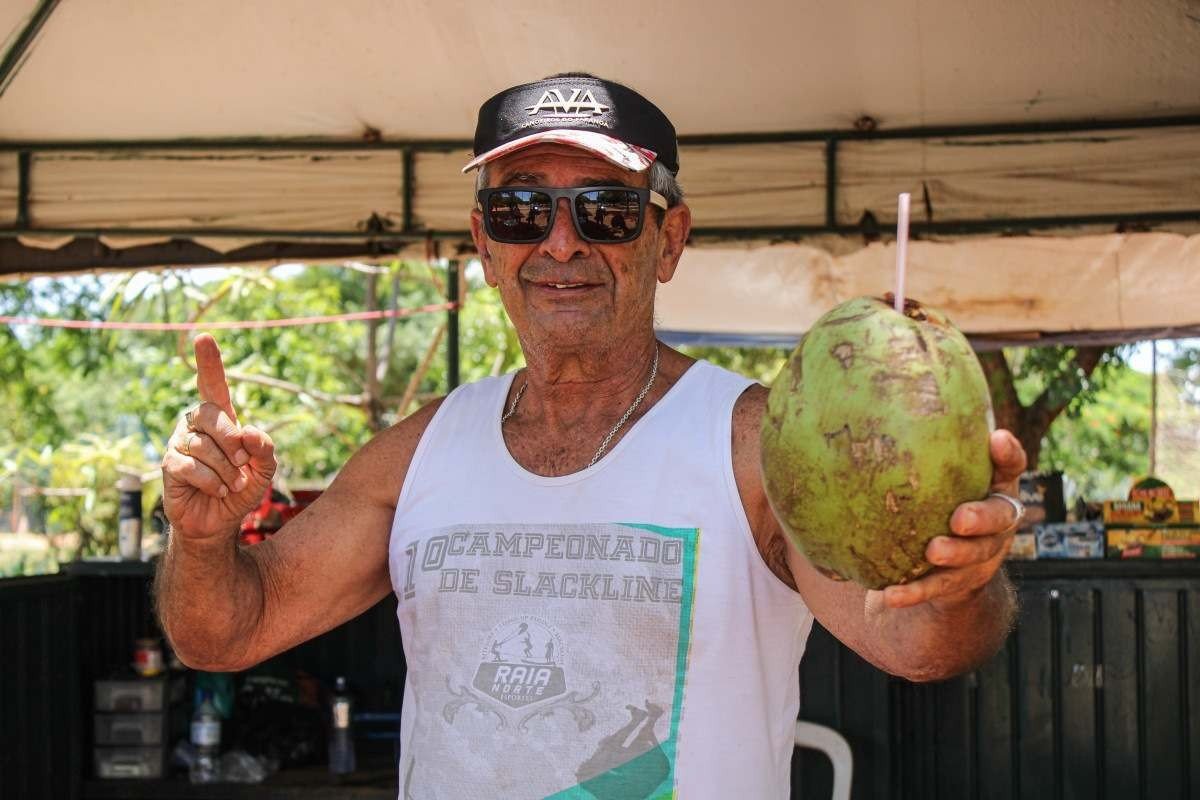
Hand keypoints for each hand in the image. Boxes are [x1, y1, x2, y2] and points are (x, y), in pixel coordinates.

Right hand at [162, 334, 275, 542]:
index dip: (208, 362)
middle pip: (212, 414)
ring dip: (227, 469)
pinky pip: (190, 466)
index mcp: (220, 418)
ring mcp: (180, 443)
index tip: (203, 337)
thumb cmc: (242, 488)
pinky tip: (218, 490)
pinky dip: (212, 481)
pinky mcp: (169, 465)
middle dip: (232, 441)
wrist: (220, 521)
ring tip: (233, 484)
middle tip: (244, 463)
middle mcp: (196, 424)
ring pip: (203, 445)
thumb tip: (248, 430)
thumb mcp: (265, 469)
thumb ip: (265, 448)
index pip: (213, 384)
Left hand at [881, 429, 1026, 608]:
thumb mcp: (931, 472)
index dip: (1008, 453)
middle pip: (1001, 517)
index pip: (1010, 465)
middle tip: (958, 517)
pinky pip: (938, 590)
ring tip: (931, 551)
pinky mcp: (961, 584)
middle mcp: (996, 519)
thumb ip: (915, 444)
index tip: (996, 438)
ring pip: (975, 557)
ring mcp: (982, 554)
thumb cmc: (931, 499)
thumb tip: (859, 397)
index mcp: (992, 485)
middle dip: (982, 517)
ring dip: (954, 555)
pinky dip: (914, 592)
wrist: (941, 563)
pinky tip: (888, 594)